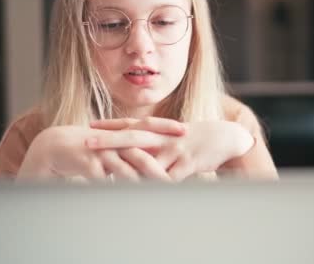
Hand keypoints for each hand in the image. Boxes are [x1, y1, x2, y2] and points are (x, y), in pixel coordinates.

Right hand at [16, 125, 170, 181]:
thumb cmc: (89, 149)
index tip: (185, 129)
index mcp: (120, 132)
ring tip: (157, 188)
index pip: (147, 126)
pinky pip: (103, 177)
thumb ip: (130, 151)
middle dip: (160, 155)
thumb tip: (153, 158)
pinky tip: (124, 197)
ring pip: (124, 164)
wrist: (54, 147)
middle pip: (139, 145)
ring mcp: (100, 150)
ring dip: (140, 178)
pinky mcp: (87, 162)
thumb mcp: (112, 147)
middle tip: (177, 166)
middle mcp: (112, 138)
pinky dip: (114, 187)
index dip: (166, 126)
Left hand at [88, 119, 253, 180]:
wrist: (226, 137)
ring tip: (107, 168)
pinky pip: (168, 177)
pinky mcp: (187, 164)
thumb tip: (134, 145)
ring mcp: (175, 150)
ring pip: (147, 159)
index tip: (89, 126)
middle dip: (109, 139)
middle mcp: (164, 137)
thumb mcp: (173, 135)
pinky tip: (141, 190)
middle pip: (132, 137)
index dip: (109, 125)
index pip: (130, 124)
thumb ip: (154, 140)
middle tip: (87, 141)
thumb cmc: (196, 138)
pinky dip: (155, 183)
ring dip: (127, 164)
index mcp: (160, 129)